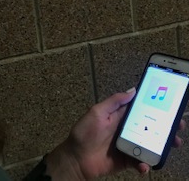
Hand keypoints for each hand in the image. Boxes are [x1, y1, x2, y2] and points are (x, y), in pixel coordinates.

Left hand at [45, 88, 184, 179]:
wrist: (76, 158)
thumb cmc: (85, 133)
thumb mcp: (97, 112)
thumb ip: (114, 102)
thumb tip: (133, 90)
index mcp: (119, 116)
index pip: (140, 109)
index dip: (155, 107)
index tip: (170, 107)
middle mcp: (126, 129)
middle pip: (149, 127)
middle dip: (165, 127)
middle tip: (178, 127)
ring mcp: (128, 145)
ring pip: (149, 144)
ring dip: (162, 146)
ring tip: (172, 145)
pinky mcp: (127, 160)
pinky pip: (140, 161)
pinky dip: (145, 164)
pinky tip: (144, 164)